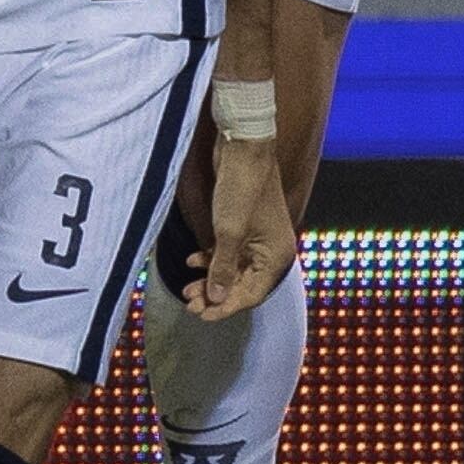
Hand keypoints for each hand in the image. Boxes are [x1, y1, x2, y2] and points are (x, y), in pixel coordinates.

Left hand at [186, 135, 296, 316]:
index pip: (252, 294)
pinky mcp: (244, 225)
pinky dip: (211, 258)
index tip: (202, 316)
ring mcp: (258, 238)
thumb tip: (217, 299)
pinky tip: (192, 260)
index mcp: (277, 256)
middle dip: (215, 294)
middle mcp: (271, 250)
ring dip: (210, 278)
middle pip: (242, 284)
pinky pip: (229, 252)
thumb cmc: (241, 189)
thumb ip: (222, 269)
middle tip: (189, 304)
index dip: (226, 307)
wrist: (242, 147)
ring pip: (233, 269)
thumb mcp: (228, 233)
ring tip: (186, 288)